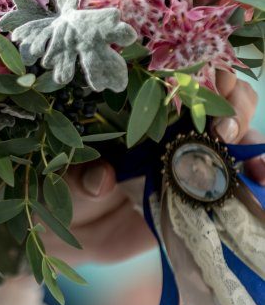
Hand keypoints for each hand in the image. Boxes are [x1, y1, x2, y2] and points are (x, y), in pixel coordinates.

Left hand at [45, 71, 262, 264]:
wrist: (70, 233)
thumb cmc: (59, 189)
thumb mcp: (61, 177)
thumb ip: (80, 176)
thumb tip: (101, 178)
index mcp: (135, 108)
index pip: (177, 74)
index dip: (198, 72)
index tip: (203, 85)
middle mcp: (168, 126)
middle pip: (219, 97)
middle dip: (231, 104)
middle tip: (222, 128)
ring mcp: (188, 157)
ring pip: (236, 132)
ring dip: (250, 138)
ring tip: (249, 157)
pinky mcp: (200, 192)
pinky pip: (235, 178)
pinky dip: (255, 175)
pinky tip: (260, 181)